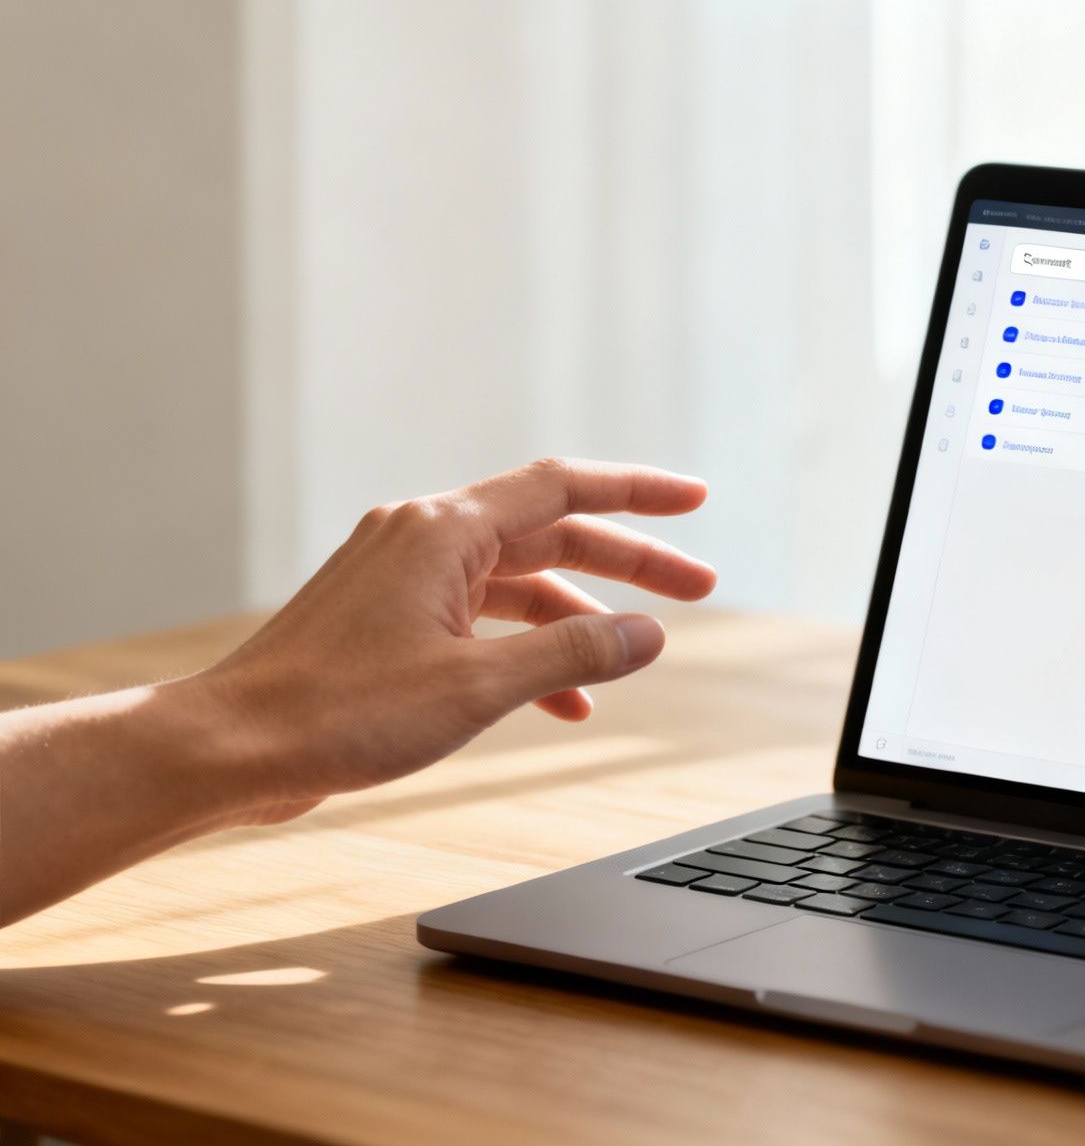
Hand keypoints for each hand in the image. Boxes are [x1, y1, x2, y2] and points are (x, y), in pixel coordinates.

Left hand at [194, 458, 715, 823]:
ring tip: (634, 657)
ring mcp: (402, 579)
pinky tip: (563, 702)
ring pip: (519, 580)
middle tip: (699, 587)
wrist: (232, 749)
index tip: (696, 501)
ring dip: (580, 615)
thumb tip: (647, 633)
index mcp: (444, 530)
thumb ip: (572, 651)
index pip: (565, 487)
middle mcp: (423, 538)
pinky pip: (481, 619)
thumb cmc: (338, 714)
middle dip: (629, 561)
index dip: (639, 493)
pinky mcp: (388, 622)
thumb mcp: (478, 686)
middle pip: (551, 532)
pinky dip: (528, 649)